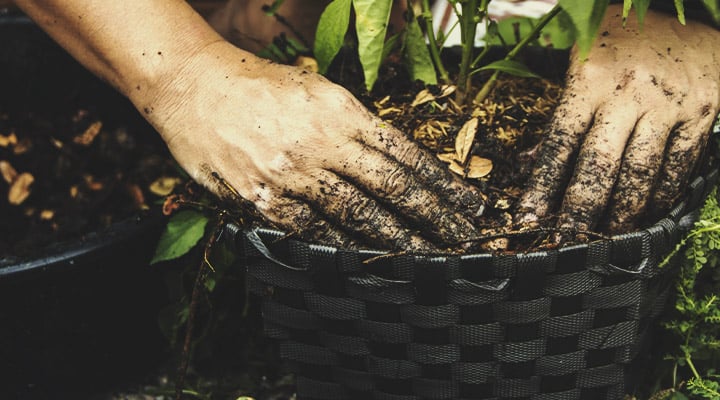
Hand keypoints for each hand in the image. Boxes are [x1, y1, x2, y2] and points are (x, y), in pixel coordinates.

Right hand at [146, 41, 484, 249]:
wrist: (193, 86)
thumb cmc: (259, 85)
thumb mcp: (317, 88)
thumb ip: (354, 124)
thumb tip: (394, 158)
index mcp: (342, 110)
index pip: (406, 153)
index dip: (442, 183)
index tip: (469, 204)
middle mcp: (323, 142)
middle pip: (392, 188)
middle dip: (435, 218)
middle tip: (465, 242)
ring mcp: (292, 172)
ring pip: (357, 214)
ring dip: (398, 241)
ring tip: (429, 259)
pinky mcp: (262, 198)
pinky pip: (311, 230)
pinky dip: (343, 249)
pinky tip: (369, 262)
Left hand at [517, 5, 719, 235]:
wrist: (689, 12)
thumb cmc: (623, 42)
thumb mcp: (583, 63)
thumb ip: (563, 113)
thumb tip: (533, 160)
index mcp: (590, 79)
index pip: (560, 143)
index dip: (543, 186)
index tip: (530, 217)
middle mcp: (628, 92)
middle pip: (599, 165)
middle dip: (579, 211)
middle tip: (567, 241)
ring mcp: (668, 104)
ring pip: (640, 172)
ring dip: (621, 213)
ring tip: (605, 238)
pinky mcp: (702, 112)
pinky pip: (680, 166)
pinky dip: (662, 196)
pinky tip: (646, 213)